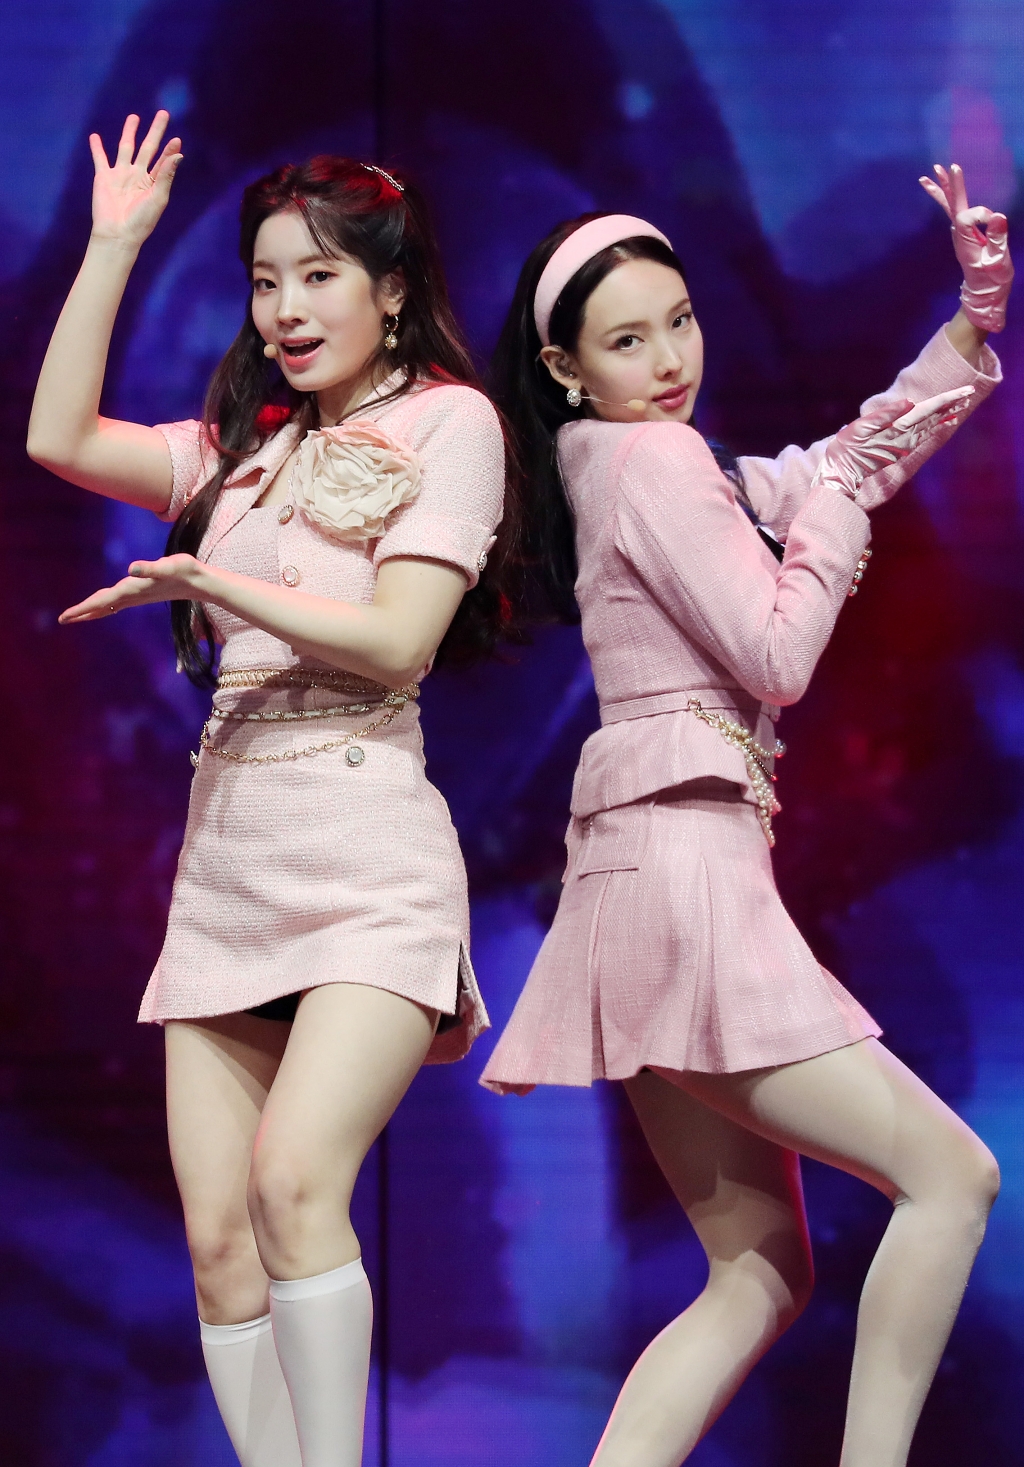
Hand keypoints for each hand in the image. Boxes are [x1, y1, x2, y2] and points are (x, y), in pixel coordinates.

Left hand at [58, 554, 205, 623]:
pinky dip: (106, 606)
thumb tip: (132, 569)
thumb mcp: (168, 566)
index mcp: (132, 589)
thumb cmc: (185, 571)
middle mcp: (132, 595)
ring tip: (76, 616)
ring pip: (109, 606)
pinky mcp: (142, 594)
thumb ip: (150, 568)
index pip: (102, 601)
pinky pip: (118, 603)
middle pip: (102, 606)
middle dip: (82, 612)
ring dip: (92, 610)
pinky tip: (104, 607)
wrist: (200, 582)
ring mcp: (137, 596)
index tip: (65, 617)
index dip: (82, 608)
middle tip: (62, 619)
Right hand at [89, 112, 182, 247]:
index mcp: (152, 182)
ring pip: (125, 148)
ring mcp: (121, 175)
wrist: (118, 233)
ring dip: (129, 132)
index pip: (163, 161)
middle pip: (148, 147)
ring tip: (134, 117)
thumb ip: (166, 174)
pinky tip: (94, 136)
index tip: (177, 139)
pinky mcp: (104, 177)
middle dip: (155, 131)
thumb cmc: (141, 220)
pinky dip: (96, 148)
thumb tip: (179, 154)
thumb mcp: (158, 197)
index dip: (170, 149)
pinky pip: (100, 159)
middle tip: (163, 114)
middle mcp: (138, 175)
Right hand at [812, 388, 973, 510]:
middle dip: (951, 404)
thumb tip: (909, 402)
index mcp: (896, 429)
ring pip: (931, 426)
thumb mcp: (859, 428)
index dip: (947, 399)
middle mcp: (904, 438)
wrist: (841, 476)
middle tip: (970, 392)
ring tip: (962, 403)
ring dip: (946, 414)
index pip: (927, 410)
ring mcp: (903, 445)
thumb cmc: (845, 450)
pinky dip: (936, 426)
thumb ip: (884, 415)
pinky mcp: (899, 450)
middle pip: (933, 417)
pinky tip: (944, 422)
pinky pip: (923, 436)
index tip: (965, 391)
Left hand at [919, 163, 1012, 332]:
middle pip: (952, 205)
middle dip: (948, 185)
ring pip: (949, 205)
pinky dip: (947, 197)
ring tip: (933, 171)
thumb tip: (997, 215)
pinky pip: (954, 210)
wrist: (985, 291)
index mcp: (967, 240)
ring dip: (943, 187)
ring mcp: (960, 233)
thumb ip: (997, 238)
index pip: (970, 216)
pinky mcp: (964, 232)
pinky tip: (941, 187)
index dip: (982, 215)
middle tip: (941, 167)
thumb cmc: (993, 278)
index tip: (994, 220)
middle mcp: (959, 234)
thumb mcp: (998, 259)